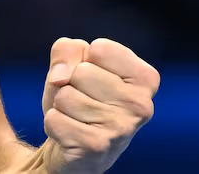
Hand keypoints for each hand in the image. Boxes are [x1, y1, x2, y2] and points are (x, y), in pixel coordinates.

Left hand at [39, 37, 159, 173]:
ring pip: (65, 95)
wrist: (75, 149)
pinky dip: (53, 125)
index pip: (99, 49)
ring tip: (77, 119)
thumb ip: (67, 50)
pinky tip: (70, 136)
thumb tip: (60, 77)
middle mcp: (140, 104)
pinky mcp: (96, 146)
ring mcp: (121, 128)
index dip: (85, 61)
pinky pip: (54, 119)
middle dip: (71, 84)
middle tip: (83, 103)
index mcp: (145, 78)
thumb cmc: (80, 99)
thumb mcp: (75, 63)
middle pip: (81, 72)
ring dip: (61, 106)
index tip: (94, 81)